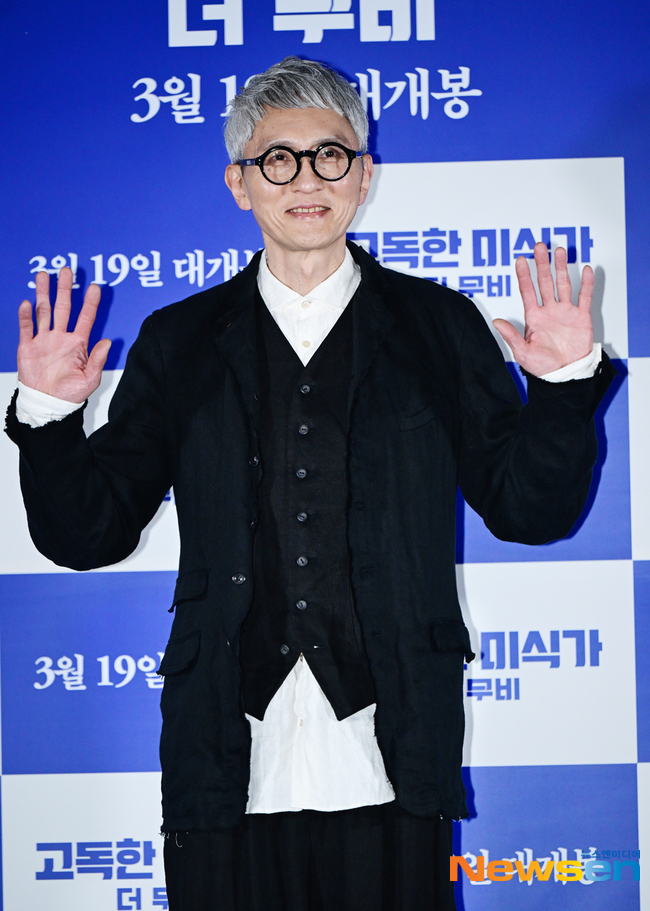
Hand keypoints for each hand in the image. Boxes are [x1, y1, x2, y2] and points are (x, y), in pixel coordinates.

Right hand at [17, 267, 110, 402]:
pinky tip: (27, 302)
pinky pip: (27, 328)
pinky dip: (26, 316)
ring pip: (43, 311)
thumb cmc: (70, 394)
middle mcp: (61, 337)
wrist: (48, 404)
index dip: (90, 303)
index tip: (95, 287)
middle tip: (66, 270)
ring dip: (43, 294)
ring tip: (43, 275)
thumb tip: (108, 342)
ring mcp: (44, 340)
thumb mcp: (90, 378)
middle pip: (63, 308)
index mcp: (78, 343)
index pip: (86, 318)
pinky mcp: (28, 347)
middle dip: (64, 289)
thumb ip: (98, 360)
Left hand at [493, 242, 592, 376]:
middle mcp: (549, 311)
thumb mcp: (522, 352)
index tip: (520, 260)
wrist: (565, 375)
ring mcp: (565, 312)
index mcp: (534, 318)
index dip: (524, 276)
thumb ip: (510, 335)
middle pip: (545, 282)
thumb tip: (496, 322)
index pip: (527, 291)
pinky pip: (584, 297)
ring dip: (562, 268)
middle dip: (542, 264)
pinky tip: (585, 269)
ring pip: (563, 284)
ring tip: (560, 251)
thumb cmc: (543, 367)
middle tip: (539, 247)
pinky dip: (586, 283)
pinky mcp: (581, 317)